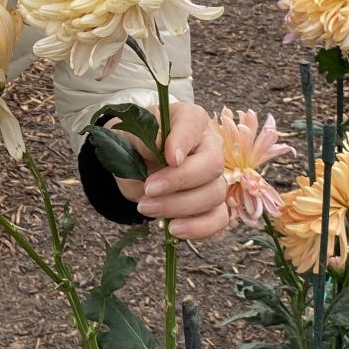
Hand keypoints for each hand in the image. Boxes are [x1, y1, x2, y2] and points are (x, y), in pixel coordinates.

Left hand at [109, 103, 229, 240]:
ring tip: (146, 208)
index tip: (169, 157)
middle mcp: (209, 146)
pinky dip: (198, 227)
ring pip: (215, 194)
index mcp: (190, 119)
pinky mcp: (211, 204)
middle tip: (148, 188)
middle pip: (212, 164)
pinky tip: (173, 229)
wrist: (132, 164)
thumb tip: (164, 148)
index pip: (194, 123)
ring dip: (180, 206)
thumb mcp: (129, 134)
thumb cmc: (135, 142)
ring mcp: (213, 176)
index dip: (184, 141)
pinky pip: (218, 218)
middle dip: (180, 181)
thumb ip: (144, 138)